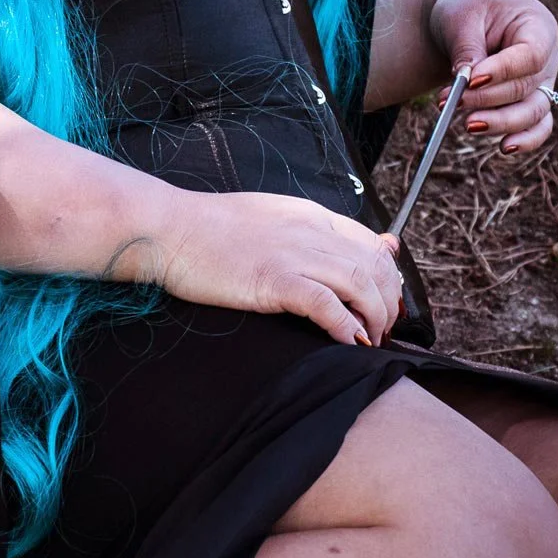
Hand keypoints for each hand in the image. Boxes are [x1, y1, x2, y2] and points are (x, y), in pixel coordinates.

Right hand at [160, 191, 404, 345]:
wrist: (169, 228)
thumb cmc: (211, 228)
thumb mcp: (268, 216)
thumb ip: (305, 230)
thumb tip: (334, 248)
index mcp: (308, 214)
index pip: (370, 243)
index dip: (386, 278)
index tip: (383, 303)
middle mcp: (309, 230)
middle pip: (373, 266)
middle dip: (388, 302)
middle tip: (382, 329)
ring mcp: (292, 254)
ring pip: (359, 284)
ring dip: (374, 318)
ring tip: (370, 340)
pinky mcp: (272, 280)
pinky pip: (326, 305)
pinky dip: (345, 326)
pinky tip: (348, 342)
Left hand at [428, 0, 557, 155]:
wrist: (462, 17)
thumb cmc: (465, 8)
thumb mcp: (461, 16)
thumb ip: (466, 47)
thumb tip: (466, 80)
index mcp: (538, 26)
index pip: (530, 56)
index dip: (504, 71)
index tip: (472, 79)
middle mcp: (548, 58)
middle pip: (526, 88)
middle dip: (487, 99)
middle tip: (452, 102)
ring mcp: (542, 83)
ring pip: (533, 113)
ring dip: (500, 122)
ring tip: (466, 124)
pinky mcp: (531, 102)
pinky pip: (538, 127)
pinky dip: (525, 140)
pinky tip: (505, 148)